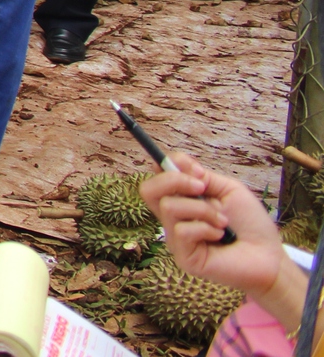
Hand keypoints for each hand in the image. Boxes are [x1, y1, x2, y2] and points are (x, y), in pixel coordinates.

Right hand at [142, 151, 291, 304]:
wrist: (270, 256)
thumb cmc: (251, 225)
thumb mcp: (228, 190)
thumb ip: (202, 176)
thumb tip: (176, 162)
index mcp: (182, 202)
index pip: (156, 179)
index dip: (167, 166)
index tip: (196, 171)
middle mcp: (174, 219)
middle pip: (148, 190)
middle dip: (174, 181)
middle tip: (201, 188)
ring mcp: (177, 239)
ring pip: (170, 207)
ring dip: (202, 209)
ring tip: (223, 221)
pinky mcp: (184, 256)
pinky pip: (182, 230)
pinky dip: (206, 228)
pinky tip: (219, 236)